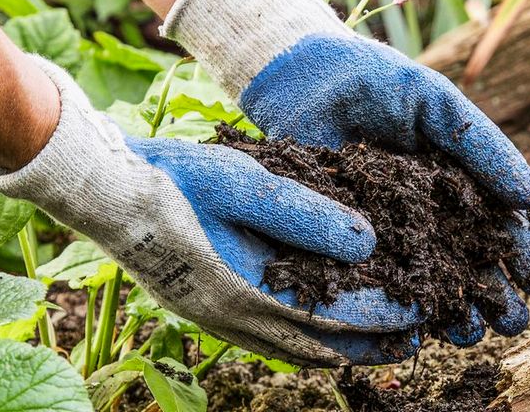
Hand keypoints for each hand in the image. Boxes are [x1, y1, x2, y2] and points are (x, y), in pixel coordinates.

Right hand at [0, 58, 420, 366]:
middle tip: (416, 336)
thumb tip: (369, 242)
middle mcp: (234, 319)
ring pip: (294, 349)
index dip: (384, 314)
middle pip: (320, 347)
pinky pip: (269, 340)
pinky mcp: (206, 309)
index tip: (424, 305)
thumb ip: (307, 214)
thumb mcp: (246, 184)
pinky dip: (306, 338)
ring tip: (381, 338)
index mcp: (247, 293)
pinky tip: (319, 325)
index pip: (335, 316)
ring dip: (341, 345)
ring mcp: (216, 320)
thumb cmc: (173, 181)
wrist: (105, 193)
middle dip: (371, 344)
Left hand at [163, 0, 529, 345]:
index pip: (501, 225)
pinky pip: (381, 284)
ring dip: (456, 313)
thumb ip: (481, 145)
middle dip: (496, 297)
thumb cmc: (375, 82)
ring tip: (469, 335)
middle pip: (473, 264)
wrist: (302, 78)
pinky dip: (401, 311)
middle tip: (511, 321)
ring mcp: (391, 230)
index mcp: (459, 180)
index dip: (524, 255)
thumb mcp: (435, 103)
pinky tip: (415, 333)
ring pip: (432, 283)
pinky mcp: (350, 242)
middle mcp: (430, 212)